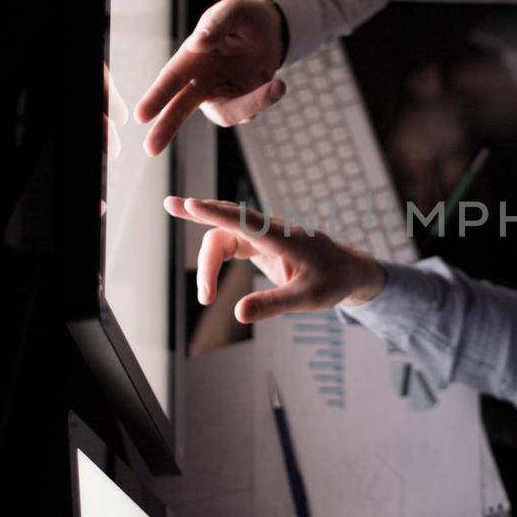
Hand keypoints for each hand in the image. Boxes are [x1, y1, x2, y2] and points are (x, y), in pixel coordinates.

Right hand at [134, 0, 287, 155]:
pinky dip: (266, 97)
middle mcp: (201, 82)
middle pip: (180, 108)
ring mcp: (222, 97)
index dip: (156, 97)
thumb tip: (198, 44)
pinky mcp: (243, 105)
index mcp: (191, 59)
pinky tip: (275, 83)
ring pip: (228, 114)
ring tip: (278, 85)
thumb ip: (216, 25)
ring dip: (253, 104)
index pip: (171, 79)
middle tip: (150, 149)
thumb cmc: (242, 19)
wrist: (270, 30)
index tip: (140, 116)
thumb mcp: (232, 12)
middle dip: (166, 128)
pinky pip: (252, 109)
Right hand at [164, 196, 385, 321]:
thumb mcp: (308, 299)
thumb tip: (238, 313)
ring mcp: (264, 236)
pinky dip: (214, 259)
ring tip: (206, 297)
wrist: (348, 272)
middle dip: (199, 213)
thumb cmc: (332, 282)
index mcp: (284, 239)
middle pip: (228, 222)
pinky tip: (206, 278)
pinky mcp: (261, 244)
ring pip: (225, 235)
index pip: (245, 221)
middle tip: (168, 205)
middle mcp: (271, 232)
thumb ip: (274, 304)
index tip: (190, 203)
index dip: (217, 212)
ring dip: (209, 262)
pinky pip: (230, 241)